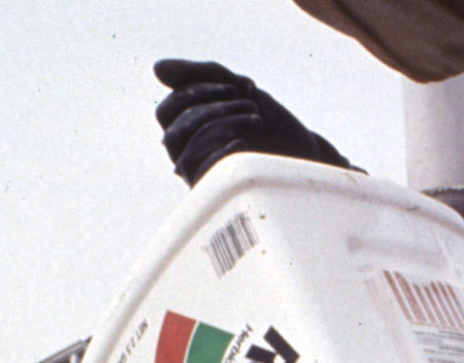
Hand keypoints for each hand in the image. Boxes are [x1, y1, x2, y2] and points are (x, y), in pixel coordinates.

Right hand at [153, 59, 355, 185]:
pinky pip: (203, 171)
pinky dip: (222, 151)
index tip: (232, 85)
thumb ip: (201, 74)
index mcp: (187, 130)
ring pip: (189, 148)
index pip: (167, 110)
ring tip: (256, 117)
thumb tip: (157, 68)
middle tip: (249, 101)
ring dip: (224, 124)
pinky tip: (245, 143)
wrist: (306, 156)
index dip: (194, 92)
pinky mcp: (218, 191)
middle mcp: (187, 155)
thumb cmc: (271, 124)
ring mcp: (201, 175)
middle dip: (213, 107)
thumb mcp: (238, 90)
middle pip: (175, 128)